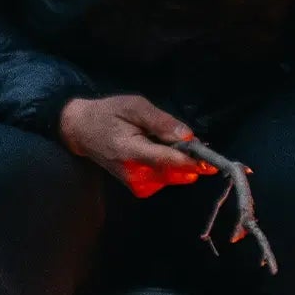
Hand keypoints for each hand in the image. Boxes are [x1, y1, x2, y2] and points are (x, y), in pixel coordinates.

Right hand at [58, 93, 214, 198]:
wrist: (81, 131)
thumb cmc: (109, 113)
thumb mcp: (134, 106)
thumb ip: (161, 122)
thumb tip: (188, 136)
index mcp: (131, 151)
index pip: (168, 161)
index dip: (193, 162)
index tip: (214, 162)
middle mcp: (134, 174)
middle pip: (176, 173)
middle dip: (191, 160)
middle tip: (195, 143)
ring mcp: (136, 184)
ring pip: (174, 177)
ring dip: (182, 163)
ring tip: (168, 142)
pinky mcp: (139, 188)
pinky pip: (166, 179)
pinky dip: (171, 167)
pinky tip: (161, 152)